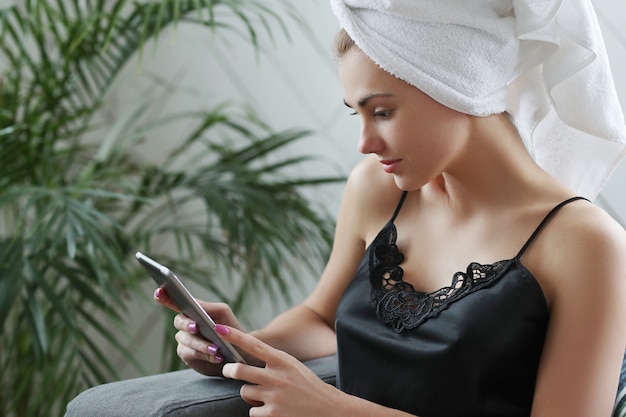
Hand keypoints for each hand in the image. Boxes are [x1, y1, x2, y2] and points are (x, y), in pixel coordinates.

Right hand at [153, 287, 256, 374]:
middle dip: (187, 323)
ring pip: (185, 339)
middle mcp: (186, 325)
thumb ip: (209, 307)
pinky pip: (190, 353)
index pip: (176, 302)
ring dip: (201, 343)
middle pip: (179, 321)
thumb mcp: (223, 313)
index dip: (166, 297)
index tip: (159, 292)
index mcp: (193, 311)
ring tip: (215, 348)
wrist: (240, 353)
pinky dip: (203, 354)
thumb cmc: (231, 329)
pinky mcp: (188, 356)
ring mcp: (185, 341)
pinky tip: (216, 356)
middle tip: (196, 326)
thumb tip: (195, 306)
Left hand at [216, 324, 341, 416]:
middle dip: (229, 370)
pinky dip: (258, 411)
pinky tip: (272, 410)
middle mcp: (276, 376)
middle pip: (239, 370)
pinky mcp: (272, 414)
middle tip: (228, 370)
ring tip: (266, 396)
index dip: (235, 337)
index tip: (220, 328)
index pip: (254, 345)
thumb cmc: (307, 385)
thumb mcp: (292, 366)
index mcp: (282, 361)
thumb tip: (245, 365)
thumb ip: (271, 362)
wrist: (329, 408)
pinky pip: (252, 412)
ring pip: (245, 392)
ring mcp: (274, 396)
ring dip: (250, 394)